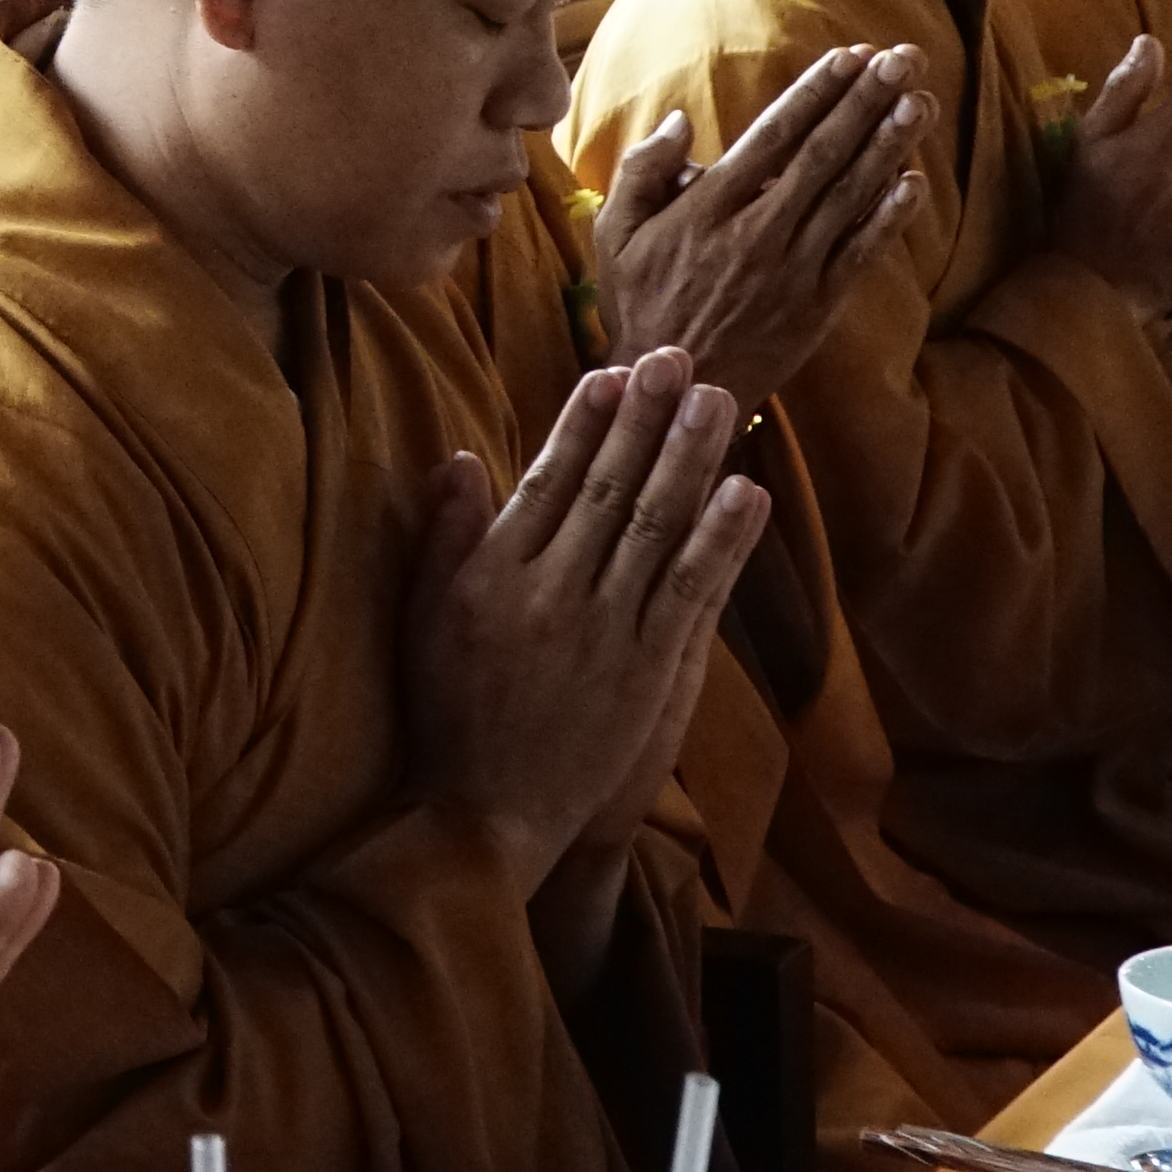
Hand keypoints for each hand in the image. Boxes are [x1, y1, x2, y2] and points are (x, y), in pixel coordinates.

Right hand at [400, 358, 768, 899]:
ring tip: (717, 400)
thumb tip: (465, 457)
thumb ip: (446, 538)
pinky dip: (722, 540)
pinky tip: (747, 493)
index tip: (610, 373)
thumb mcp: (424, 620)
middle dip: (644, 417)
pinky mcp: (650, 670)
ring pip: (657, 525)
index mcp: (495, 573)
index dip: (583, 422)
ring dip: (690, 457)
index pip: (548, 477)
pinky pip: (693, 591)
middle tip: (676, 356)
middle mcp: (553, 590)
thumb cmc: (449, 713)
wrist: (486, 814)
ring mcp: (606, 629)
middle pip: (610, 487)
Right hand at [589, 44, 923, 410]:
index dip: (815, 93)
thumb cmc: (640, 305)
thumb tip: (680, 123)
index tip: (849, 56)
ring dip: (888, 146)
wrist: (674, 391)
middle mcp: (757, 233)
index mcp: (708, 209)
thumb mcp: (614, 235)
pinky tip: (914, 183)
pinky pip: (860, 254)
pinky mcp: (817, 306)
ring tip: (921, 102)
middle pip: (823, 155)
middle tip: (902, 60)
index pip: (774, 137)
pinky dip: (888, 218)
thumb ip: (642, 172)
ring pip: (849, 197)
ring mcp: (793, 271)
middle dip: (866, 102)